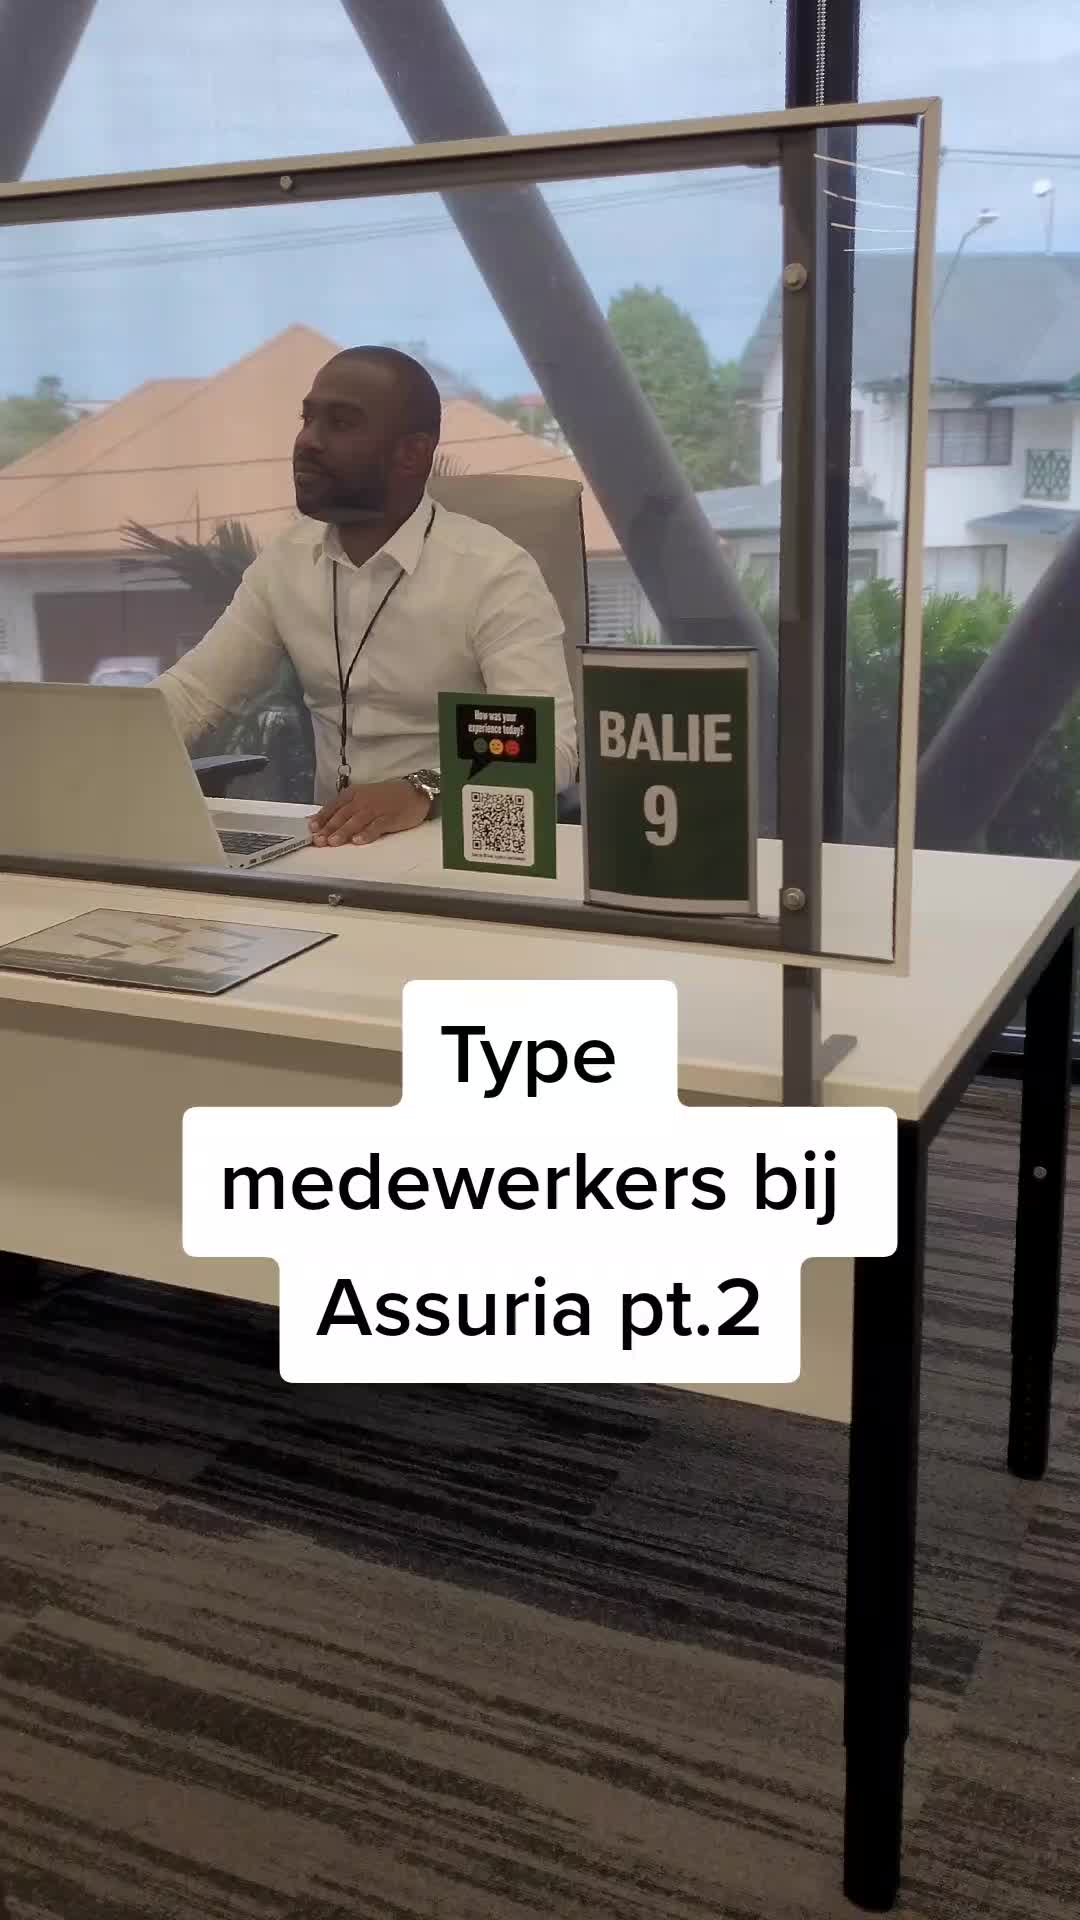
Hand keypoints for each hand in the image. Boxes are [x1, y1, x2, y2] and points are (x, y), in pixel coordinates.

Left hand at [310, 779, 431, 847]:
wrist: (413, 792)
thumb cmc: (386, 797)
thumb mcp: (362, 798)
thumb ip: (343, 809)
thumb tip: (320, 821)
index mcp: (353, 794)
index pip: (333, 807)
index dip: (321, 819)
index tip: (311, 830)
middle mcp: (362, 800)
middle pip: (342, 815)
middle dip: (328, 828)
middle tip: (318, 840)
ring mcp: (376, 809)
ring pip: (356, 821)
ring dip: (343, 832)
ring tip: (333, 842)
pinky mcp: (389, 818)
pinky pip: (376, 826)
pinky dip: (367, 833)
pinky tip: (358, 841)